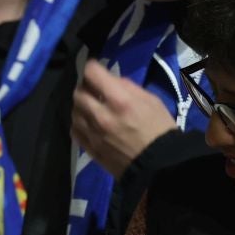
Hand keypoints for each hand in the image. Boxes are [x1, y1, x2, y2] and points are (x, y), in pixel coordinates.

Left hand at [72, 60, 177, 177]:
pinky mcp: (90, 148)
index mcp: (120, 101)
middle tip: (93, 88)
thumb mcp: (152, 101)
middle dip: (85, 86)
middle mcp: (101, 115)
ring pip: (74, 111)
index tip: (95, 69)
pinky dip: (79, 122)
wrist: (158, 166)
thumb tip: (111, 81)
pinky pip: (74, 130)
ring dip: (81, 105)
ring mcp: (93, 133)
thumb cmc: (160, 130)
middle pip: (78, 92)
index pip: (92, 74)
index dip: (92, 67)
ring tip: (91, 106)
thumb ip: (128, 88)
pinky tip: (87, 122)